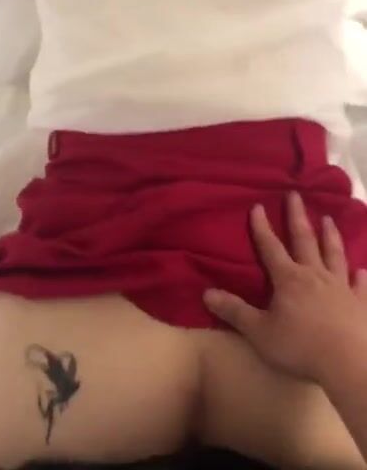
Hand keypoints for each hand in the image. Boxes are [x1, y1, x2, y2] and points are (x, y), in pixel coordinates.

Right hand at [204, 193, 366, 382]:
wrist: (348, 362)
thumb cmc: (299, 346)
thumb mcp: (259, 331)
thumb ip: (234, 311)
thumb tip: (207, 293)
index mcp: (289, 279)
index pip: (271, 248)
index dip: (262, 228)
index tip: (258, 205)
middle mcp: (315, 276)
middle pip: (305, 240)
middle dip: (298, 217)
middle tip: (296, 195)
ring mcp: (341, 287)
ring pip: (335, 255)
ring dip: (330, 236)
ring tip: (329, 219)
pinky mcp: (360, 303)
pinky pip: (360, 285)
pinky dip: (360, 276)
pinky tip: (362, 270)